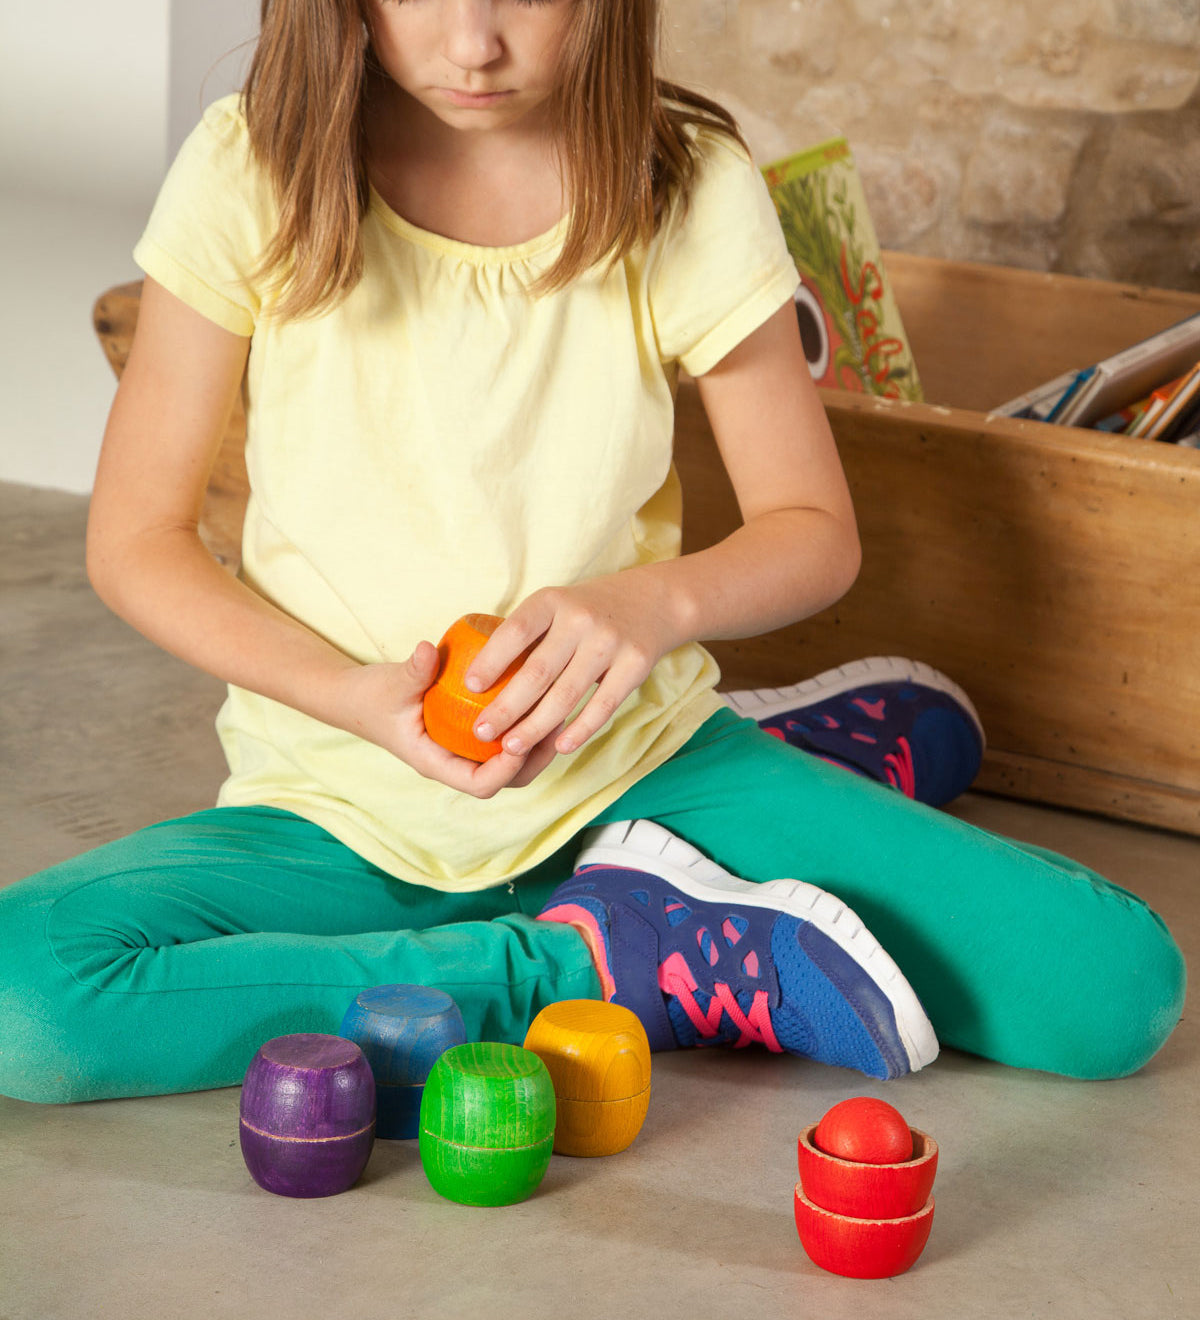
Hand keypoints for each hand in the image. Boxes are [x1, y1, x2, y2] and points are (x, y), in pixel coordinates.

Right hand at [332, 644, 559, 797]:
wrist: (357, 699)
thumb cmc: (373, 695)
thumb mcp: (392, 682)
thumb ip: (413, 670)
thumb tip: (427, 649)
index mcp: (436, 763)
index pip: (479, 785)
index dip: (506, 769)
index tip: (522, 739)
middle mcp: (455, 763)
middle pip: (506, 780)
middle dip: (534, 759)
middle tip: (557, 724)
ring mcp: (463, 752)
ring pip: (510, 763)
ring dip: (536, 744)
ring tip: (559, 712)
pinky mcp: (468, 736)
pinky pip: (502, 742)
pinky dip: (524, 727)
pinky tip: (541, 698)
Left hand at [463, 572, 686, 760]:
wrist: (652, 601)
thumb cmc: (586, 611)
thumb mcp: (556, 606)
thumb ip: (526, 636)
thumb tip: (478, 682)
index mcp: (552, 601)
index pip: (515, 631)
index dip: (491, 660)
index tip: (469, 687)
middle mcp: (580, 619)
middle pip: (537, 672)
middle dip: (506, 707)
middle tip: (481, 732)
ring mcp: (609, 642)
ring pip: (566, 695)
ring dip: (535, 727)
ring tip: (511, 747)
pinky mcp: (635, 665)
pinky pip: (603, 706)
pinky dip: (580, 730)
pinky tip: (559, 746)